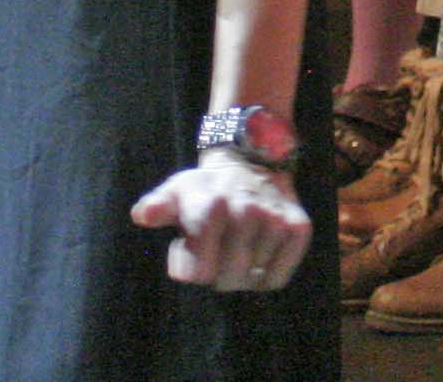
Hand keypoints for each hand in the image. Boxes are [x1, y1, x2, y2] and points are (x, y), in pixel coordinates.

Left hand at [130, 150, 308, 291]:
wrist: (252, 161)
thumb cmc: (206, 187)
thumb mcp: (177, 191)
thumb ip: (158, 206)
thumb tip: (143, 215)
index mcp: (211, 207)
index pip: (198, 273)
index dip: (191, 269)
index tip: (189, 252)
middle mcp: (246, 212)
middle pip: (227, 281)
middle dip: (217, 274)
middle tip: (217, 252)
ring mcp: (275, 220)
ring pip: (252, 281)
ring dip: (242, 274)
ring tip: (237, 249)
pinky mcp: (299, 228)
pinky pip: (277, 278)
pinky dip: (267, 276)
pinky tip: (258, 255)